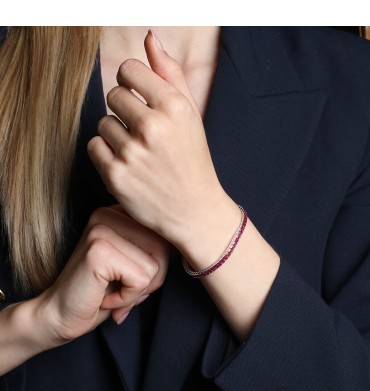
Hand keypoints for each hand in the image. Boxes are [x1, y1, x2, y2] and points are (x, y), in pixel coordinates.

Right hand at [36, 206, 169, 345]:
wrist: (60, 316)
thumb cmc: (101, 292)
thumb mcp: (135, 264)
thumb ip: (157, 250)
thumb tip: (188, 246)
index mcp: (119, 213)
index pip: (165, 233)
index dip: (158, 264)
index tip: (135, 277)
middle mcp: (109, 213)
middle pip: (164, 247)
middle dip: (152, 279)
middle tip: (124, 288)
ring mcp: (102, 228)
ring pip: (155, 265)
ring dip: (139, 290)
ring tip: (114, 291)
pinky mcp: (99, 250)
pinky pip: (141, 279)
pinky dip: (128, 298)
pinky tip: (106, 298)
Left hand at [87, 30, 234, 249]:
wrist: (194, 210)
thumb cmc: (192, 160)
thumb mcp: (190, 115)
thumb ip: (170, 74)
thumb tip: (149, 38)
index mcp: (173, 107)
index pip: (128, 69)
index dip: (131, 82)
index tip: (139, 96)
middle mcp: (152, 128)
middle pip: (113, 94)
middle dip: (125, 109)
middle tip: (142, 130)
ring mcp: (132, 154)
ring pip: (103, 123)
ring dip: (116, 134)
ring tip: (137, 151)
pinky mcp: (115, 176)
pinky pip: (94, 146)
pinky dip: (106, 154)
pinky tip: (126, 164)